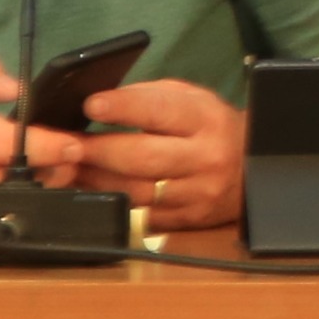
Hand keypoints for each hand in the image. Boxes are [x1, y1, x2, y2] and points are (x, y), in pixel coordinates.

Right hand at [0, 50, 84, 220]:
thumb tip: (17, 89)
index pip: (12, 145)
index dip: (50, 146)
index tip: (75, 143)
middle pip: (19, 182)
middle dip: (55, 173)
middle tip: (73, 160)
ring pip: (5, 203)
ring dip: (36, 192)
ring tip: (54, 175)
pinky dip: (5, 208)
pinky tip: (20, 195)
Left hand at [76, 78, 247, 231]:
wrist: (252, 169)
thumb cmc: (210, 127)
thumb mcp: (190, 99)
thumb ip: (148, 98)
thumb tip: (98, 104)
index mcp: (205, 119)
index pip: (160, 111)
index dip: (124, 108)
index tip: (92, 105)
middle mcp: (205, 157)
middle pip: (141, 157)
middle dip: (97, 151)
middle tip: (66, 146)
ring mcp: (197, 193)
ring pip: (136, 191)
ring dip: (96, 181)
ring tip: (70, 169)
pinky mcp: (188, 219)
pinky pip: (142, 216)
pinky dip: (112, 202)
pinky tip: (93, 191)